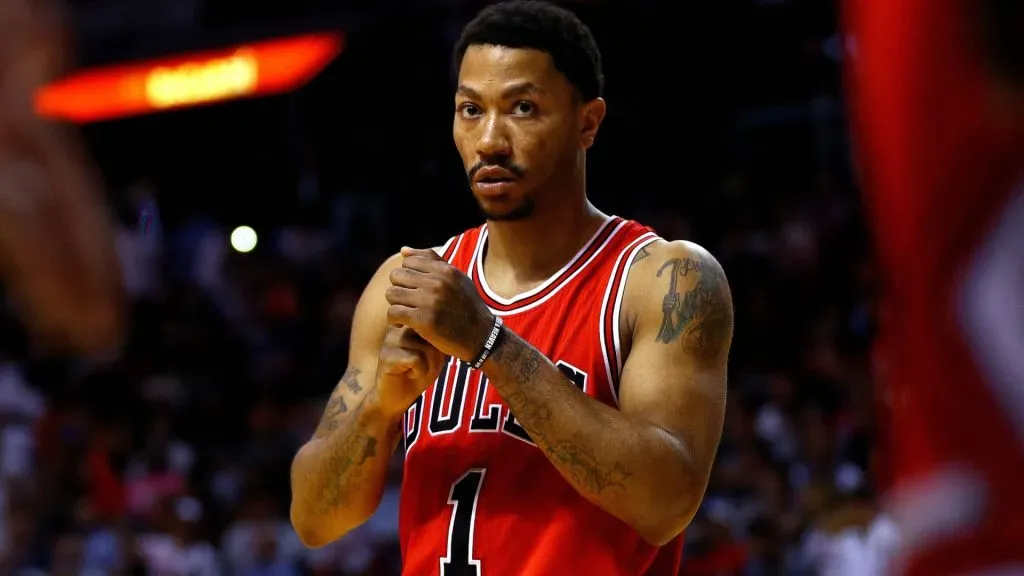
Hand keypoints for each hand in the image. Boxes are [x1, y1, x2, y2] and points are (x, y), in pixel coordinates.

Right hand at [376, 325, 444, 416]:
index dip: (440, 346)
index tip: (431, 358)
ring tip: (416, 370)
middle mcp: (399, 326)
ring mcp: (391, 339)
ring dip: (428, 365)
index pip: (437, 326)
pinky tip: (409, 374)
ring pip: (426, 348)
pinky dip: (419, 371)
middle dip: (436, 356)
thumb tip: (451, 331)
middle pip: (433, 335)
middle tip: (424, 366)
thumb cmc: (418, 372)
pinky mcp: (387, 355)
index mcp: (410, 322)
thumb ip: (441, 338)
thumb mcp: (436, 353)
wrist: (397, 397)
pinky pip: (416, 359)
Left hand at [385, 247, 494, 361]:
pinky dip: (393, 320)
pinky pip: (393, 313)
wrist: (480, 337)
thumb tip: (403, 250)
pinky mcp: (423, 320)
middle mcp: (437, 283)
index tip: (411, 288)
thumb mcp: (456, 279)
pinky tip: (401, 325)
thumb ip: (431, 261)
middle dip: (398, 288)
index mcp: (445, 270)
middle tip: (405, 301)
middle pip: (396, 276)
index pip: (408, 262)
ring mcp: (429, 301)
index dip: (407, 275)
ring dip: (394, 304)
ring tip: (403, 312)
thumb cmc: (466, 306)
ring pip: (391, 294)